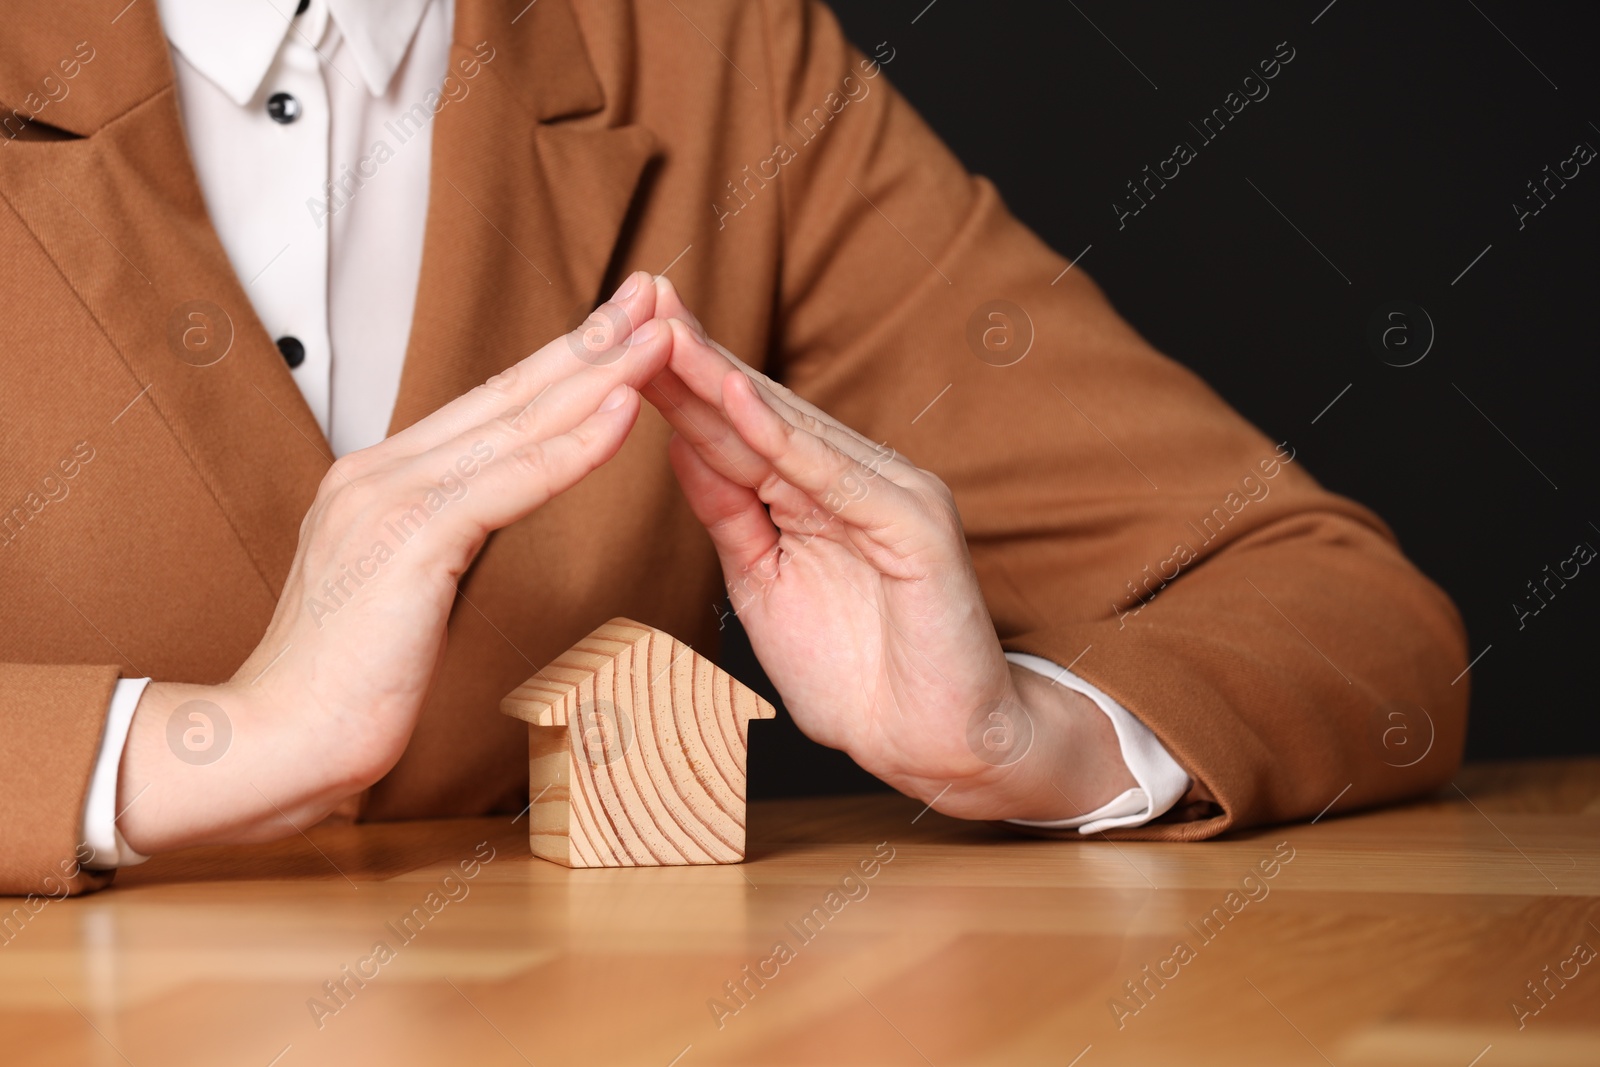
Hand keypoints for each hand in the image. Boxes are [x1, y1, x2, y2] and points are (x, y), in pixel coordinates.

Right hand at [116, 273, 671, 853]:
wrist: (277, 739)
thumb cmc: (346, 683)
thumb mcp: (400, 589)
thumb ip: (438, 539)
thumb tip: (481, 520)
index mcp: (381, 478)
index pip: (490, 406)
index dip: (562, 362)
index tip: (620, 329)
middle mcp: (381, 471)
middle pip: (509, 393)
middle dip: (591, 342)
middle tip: (655, 294)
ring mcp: (390, 498)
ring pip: (516, 424)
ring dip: (599, 377)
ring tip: (660, 336)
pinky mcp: (408, 540)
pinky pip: (508, 483)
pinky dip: (573, 447)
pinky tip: (624, 413)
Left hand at [644, 280, 1134, 820]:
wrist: (935, 745)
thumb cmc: (857, 676)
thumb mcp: (765, 585)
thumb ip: (730, 515)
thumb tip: (679, 445)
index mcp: (819, 493)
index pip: (737, 427)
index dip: (680, 382)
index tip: (618, 336)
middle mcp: (857, 479)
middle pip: (759, 410)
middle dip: (694, 357)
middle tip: (636, 295)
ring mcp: (891, 495)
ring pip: (790, 430)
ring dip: (723, 379)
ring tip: (666, 332)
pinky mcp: (915, 527)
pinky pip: (835, 478)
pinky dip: (782, 438)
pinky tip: (733, 399)